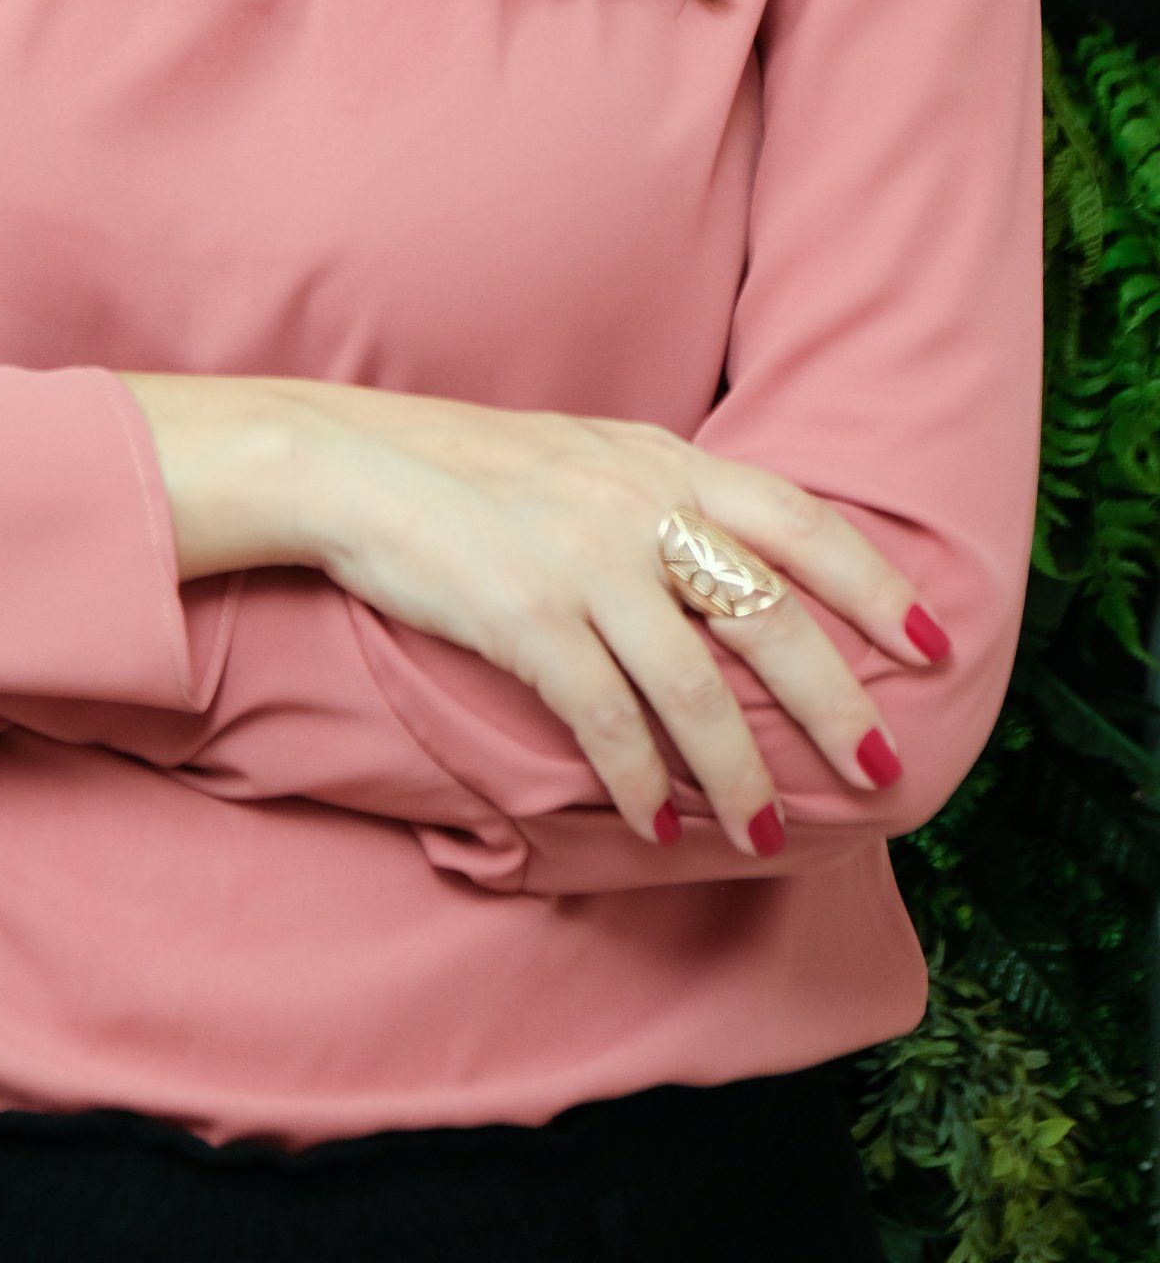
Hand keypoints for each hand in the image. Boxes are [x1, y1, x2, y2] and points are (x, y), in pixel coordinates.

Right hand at [298, 389, 947, 856]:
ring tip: (764, 832)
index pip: (800, 519)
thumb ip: (662, 494)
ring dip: (739, 776)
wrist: (355, 464)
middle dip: (837, 705)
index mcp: (663, 461)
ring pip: (696, 689)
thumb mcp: (588, 455)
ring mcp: (583, 563)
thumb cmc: (469, 467)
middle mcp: (638, 507)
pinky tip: (657, 821)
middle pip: (771, 614)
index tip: (931, 643)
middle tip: (881, 769)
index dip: (875, 583)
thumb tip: (735, 559)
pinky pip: (606, 720)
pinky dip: (640, 782)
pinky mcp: (525, 620)